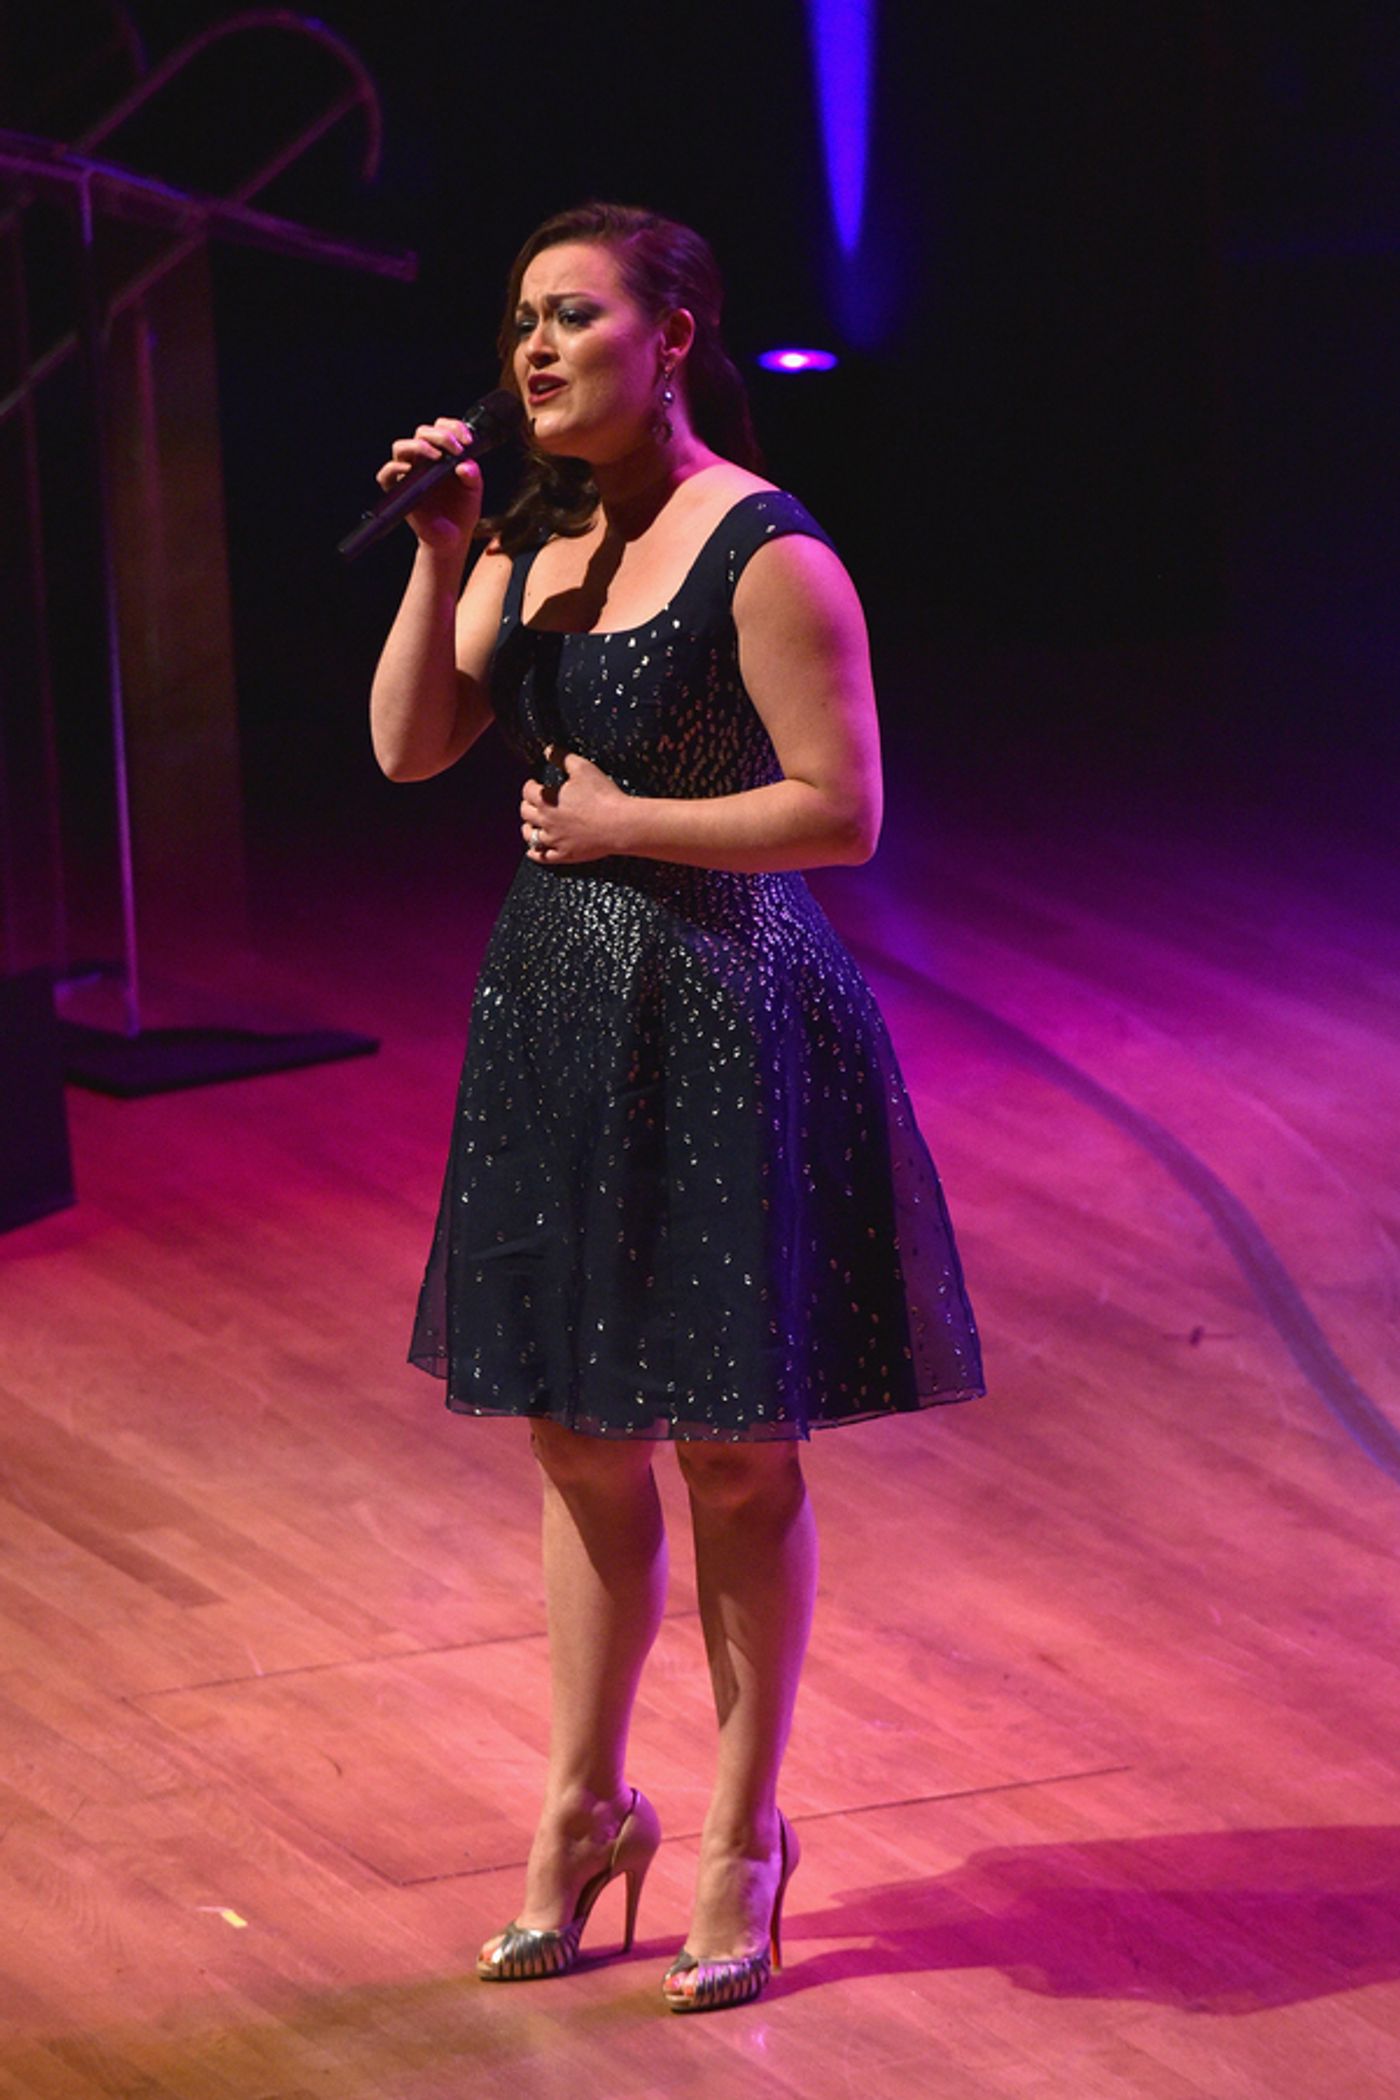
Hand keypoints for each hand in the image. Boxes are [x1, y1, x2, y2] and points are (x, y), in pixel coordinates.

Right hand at [374, 416, 482, 550]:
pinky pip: (386, 475)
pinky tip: (409, 469)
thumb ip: (473, 475)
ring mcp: (409, 473)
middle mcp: (423, 460)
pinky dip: (394, 468)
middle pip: (421, 432)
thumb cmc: (462, 512)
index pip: (440, 427)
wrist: (454, 538)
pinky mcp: (399, 490)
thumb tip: (464, 464)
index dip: (453, 427)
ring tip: (438, 456)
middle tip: (456, 449)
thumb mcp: (474, 491)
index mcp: (442, 453)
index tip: (468, 440)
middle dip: (440, 435)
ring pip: (401, 446)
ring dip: (419, 446)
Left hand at [521, 747, 629, 863]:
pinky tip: (532, 850)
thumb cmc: (603, 795)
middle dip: (526, 805)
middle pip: (525, 813)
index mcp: (547, 799)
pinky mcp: (564, 854)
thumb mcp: (583, 768)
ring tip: (529, 825)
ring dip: (527, 828)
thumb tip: (549, 750)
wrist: (620, 824)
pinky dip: (534, 853)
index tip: (534, 783)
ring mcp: (554, 840)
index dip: (530, 785)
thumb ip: (563, 757)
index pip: (527, 791)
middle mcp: (546, 820)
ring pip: (530, 836)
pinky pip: (542, 857)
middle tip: (533, 802)